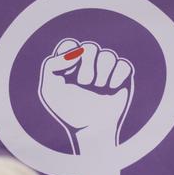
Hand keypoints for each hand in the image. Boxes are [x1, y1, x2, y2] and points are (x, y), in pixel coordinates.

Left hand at [40, 38, 133, 153]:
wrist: (89, 130)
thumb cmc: (68, 111)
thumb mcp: (49, 89)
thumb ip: (52, 65)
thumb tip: (75, 52)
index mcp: (70, 65)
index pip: (70, 44)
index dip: (70, 53)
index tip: (67, 72)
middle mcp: (88, 64)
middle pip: (90, 47)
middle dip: (87, 65)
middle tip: (84, 83)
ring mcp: (106, 71)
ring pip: (108, 54)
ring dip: (102, 72)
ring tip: (98, 88)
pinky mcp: (122, 78)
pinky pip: (123, 65)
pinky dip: (117, 75)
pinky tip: (111, 88)